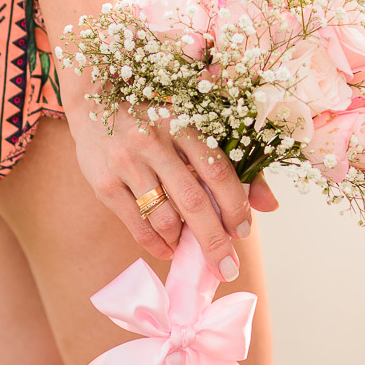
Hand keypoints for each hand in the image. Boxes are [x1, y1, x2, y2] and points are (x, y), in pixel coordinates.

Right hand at [68, 98, 278, 281]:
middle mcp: (153, 141)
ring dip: (183, 241)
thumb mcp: (193, 125)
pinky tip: (169, 248)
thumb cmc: (155, 117)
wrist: (95, 97)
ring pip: (164, 217)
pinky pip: (137, 225)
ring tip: (191, 249)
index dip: (235, 205)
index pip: (217, 171)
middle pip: (193, 201)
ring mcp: (126, 163)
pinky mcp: (105, 184)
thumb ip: (234, 162)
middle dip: (214, 241)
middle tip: (228, 267)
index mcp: (183, 122)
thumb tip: (270, 205)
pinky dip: (157, 244)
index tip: (244, 231)